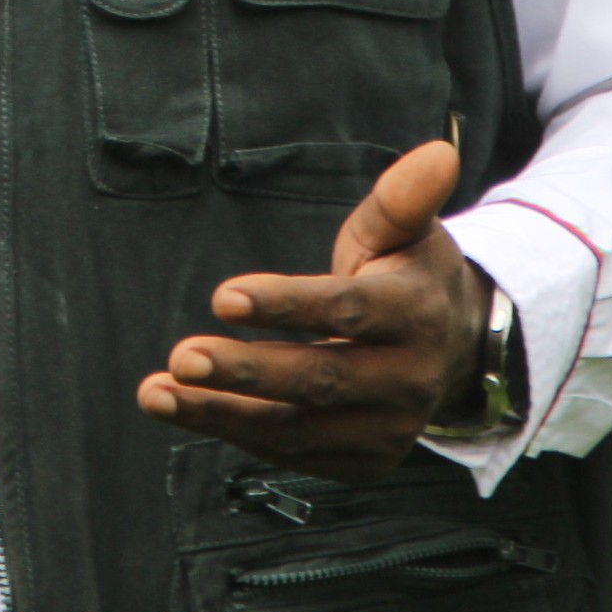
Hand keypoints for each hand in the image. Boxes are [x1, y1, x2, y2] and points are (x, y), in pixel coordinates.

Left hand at [135, 139, 490, 482]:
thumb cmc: (408, 275)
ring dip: (222, 414)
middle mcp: (406, 379)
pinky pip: (293, 452)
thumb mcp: (406, 230)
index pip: (346, 310)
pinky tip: (184, 409)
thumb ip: (403, 196)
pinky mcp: (364, 460)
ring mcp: (387, 428)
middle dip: (247, 371)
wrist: (452, 350)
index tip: (222, 297)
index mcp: (414, 313)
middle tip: (182, 356)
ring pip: (298, 427)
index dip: (286, 305)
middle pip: (319, 379)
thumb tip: (436, 151)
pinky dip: (236, 434)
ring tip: (159, 394)